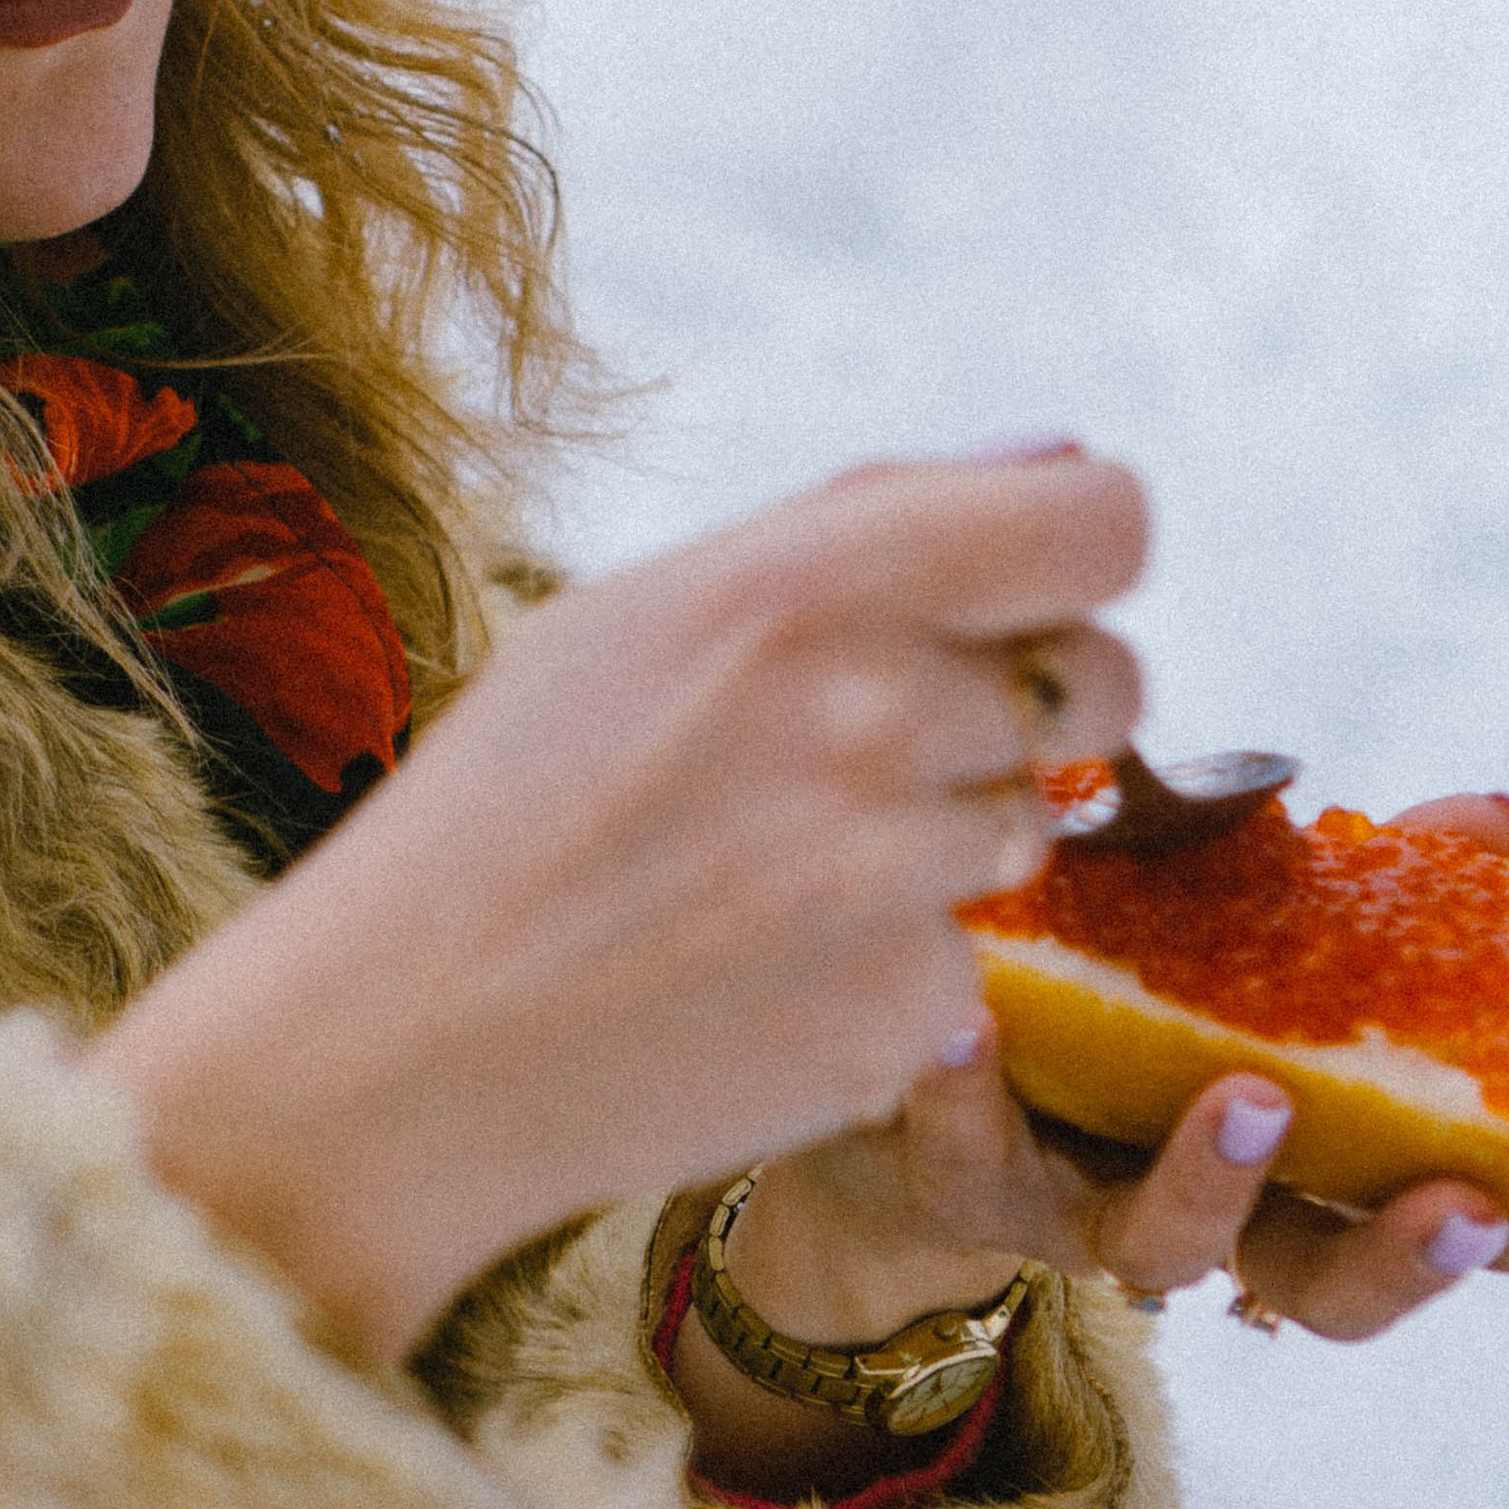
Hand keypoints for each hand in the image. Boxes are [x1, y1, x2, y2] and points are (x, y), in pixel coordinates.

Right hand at [94, 453, 1146, 1359]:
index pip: (1104, 522)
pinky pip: (969, 962)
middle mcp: (874, 715)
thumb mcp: (640, 613)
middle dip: (1032, 704)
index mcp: (802, 582)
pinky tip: (756, 974)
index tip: (1032, 590)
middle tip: (887, 745)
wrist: (404, 1047)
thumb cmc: (510, 804)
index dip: (1083, 551)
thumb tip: (1058, 461)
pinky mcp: (906, 1017)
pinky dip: (888, 970)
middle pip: (1103, 678)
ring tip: (771, 870)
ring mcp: (898, 877)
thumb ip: (857, 529)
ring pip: (1031, 825)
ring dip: (943, 841)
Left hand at [688, 786, 1508, 1491]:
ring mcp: (1069, 1211)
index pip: (1398, 1238)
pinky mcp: (951, 1174)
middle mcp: (1189, 1219)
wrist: (903, 1068)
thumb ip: (1369, 890)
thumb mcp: (1241, 939)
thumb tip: (1499, 817)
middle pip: (1300, 1283)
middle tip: (1439, 1186)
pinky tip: (964, 1018)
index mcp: (1282, 1175)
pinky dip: (961, 1086)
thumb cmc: (1108, 995)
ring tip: (1234, 1092)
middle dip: (1366, 1251)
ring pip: (1152, 1243)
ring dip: (1201, 1178)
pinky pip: (957, 1147)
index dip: (1460, 1251)